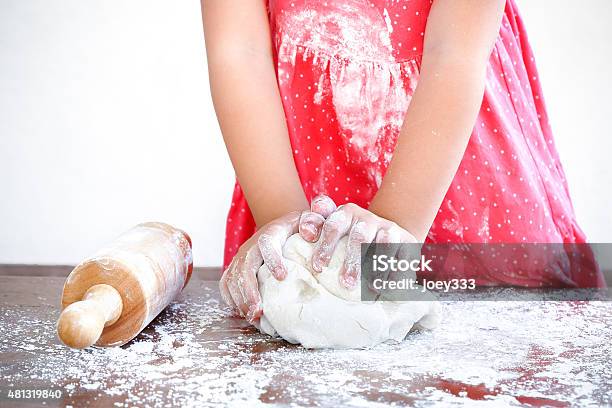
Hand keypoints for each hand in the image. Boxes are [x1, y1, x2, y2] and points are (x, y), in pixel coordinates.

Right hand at [220, 211, 301, 322]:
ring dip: (240, 299)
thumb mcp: (308, 221)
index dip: (272, 259)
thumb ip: (312, 223)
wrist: (280, 228)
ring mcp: (241, 257)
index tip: (282, 276)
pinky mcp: (235, 267)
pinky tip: (244, 313)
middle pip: (245, 265)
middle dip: (250, 289)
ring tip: (254, 317)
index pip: (267, 243)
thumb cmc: (297, 229)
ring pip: (232, 277)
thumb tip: (309, 234)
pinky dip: (231, 300)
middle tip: (259, 310)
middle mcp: (251, 245)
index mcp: (272, 233)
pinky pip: (226, 284)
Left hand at [299, 195, 417, 288]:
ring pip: (384, 244)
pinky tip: (389, 288)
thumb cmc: (348, 240)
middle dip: (352, 261)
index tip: (318, 267)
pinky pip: (403, 255)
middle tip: (346, 284)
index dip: (326, 246)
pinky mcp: (407, 239)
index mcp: (346, 214)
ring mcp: (389, 228)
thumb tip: (306, 232)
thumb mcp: (332, 232)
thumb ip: (316, 226)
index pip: (334, 226)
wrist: (385, 235)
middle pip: (359, 237)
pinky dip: (396, 272)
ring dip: (377, 267)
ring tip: (371, 287)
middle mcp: (367, 219)